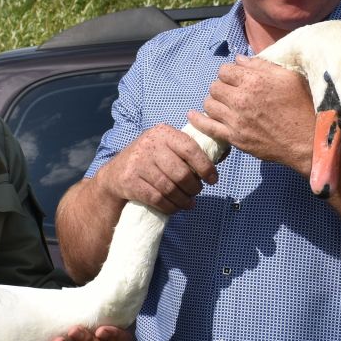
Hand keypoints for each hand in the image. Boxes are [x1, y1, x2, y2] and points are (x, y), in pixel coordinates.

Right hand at [99, 124, 217, 213]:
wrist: (115, 174)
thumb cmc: (151, 160)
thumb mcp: (167, 147)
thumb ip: (192, 149)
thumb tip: (224, 152)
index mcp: (163, 133)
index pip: (190, 149)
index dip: (205, 167)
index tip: (213, 179)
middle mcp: (149, 145)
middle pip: (181, 173)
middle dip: (194, 188)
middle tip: (196, 192)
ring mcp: (138, 164)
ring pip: (170, 188)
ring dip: (183, 200)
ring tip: (188, 203)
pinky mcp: (130, 182)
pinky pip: (157, 199)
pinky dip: (170, 207)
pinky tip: (174, 208)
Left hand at [189, 56, 314, 174]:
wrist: (307, 141)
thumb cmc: (302, 106)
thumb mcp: (288, 77)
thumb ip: (262, 66)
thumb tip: (240, 59)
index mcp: (254, 80)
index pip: (225, 70)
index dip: (230, 73)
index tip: (236, 78)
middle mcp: (241, 98)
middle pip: (215, 86)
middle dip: (222, 86)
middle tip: (231, 92)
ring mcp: (235, 119)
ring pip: (209, 104)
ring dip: (213, 101)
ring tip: (223, 103)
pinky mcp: (234, 137)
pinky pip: (207, 127)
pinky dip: (198, 120)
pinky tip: (193, 115)